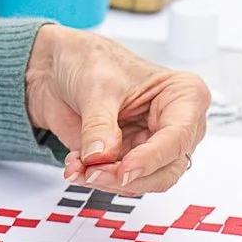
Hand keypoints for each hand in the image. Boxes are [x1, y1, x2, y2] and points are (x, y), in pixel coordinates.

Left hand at [23, 26, 209, 193]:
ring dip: (107, 180)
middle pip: (166, 170)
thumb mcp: (97, 87)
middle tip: (94, 173)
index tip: (125, 170)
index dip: (152, 158)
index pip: (178, 136)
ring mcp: (150, 145)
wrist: (58, 68)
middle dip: (128, 177)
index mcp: (183, 96)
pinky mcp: (127, 159)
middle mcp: (172, 125)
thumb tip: (102, 156)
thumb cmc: (90, 60)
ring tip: (79, 166)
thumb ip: (100, 125)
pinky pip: (118, 182)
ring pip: (142, 181)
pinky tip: (75, 165)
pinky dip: (94, 179)